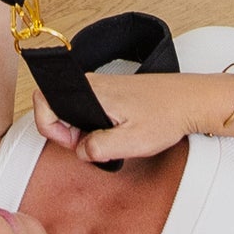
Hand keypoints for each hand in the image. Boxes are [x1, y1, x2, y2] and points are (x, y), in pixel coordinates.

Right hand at [33, 75, 203, 162]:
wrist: (189, 101)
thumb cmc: (166, 115)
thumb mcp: (132, 142)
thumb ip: (99, 148)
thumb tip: (80, 151)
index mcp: (91, 91)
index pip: (44, 101)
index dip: (51, 129)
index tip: (73, 143)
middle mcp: (92, 83)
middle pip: (55, 105)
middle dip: (65, 131)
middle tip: (89, 146)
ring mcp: (101, 86)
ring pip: (72, 107)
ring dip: (81, 129)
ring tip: (106, 140)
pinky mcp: (110, 91)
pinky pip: (88, 107)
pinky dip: (94, 123)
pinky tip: (113, 132)